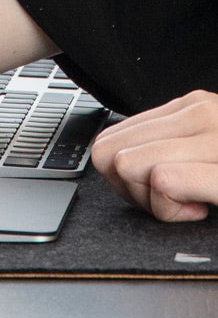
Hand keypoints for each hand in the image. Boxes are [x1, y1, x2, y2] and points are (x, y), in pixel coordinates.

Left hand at [89, 90, 217, 221]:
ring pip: (128, 166)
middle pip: (110, 154)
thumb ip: (167, 145)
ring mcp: (217, 138)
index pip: (109, 139)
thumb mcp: (207, 151)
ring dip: (155, 202)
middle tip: (174, 200)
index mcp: (193, 107)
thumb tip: (117, 160)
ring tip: (193, 204)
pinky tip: (200, 209)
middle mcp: (203, 113)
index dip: (122, 176)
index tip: (157, 189)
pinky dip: (170, 207)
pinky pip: (163, 180)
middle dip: (133, 190)